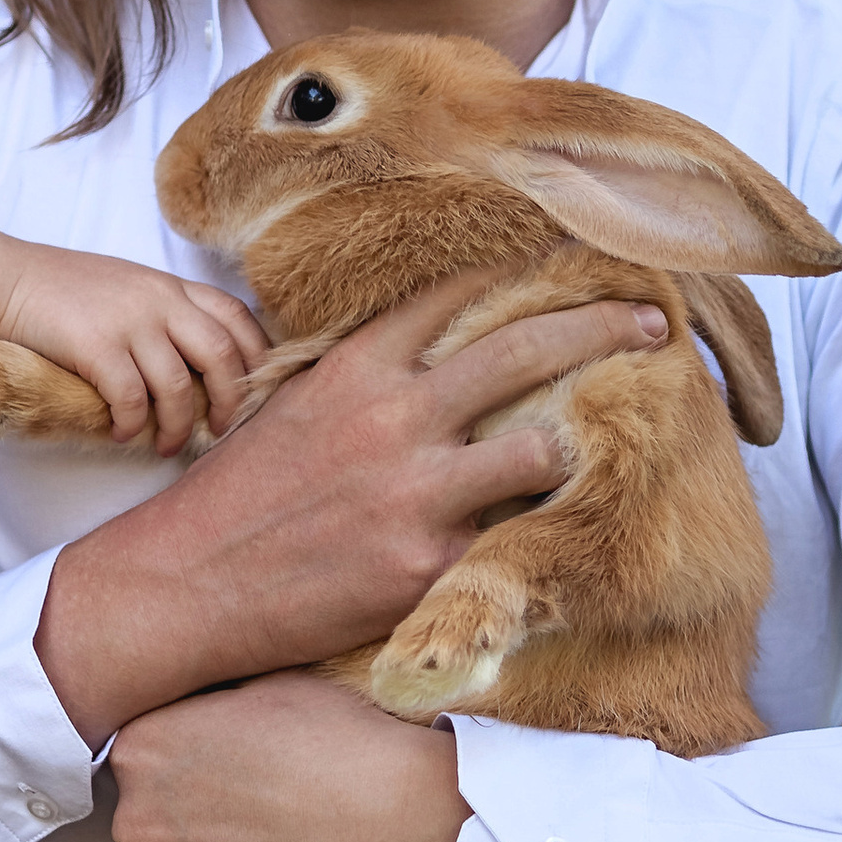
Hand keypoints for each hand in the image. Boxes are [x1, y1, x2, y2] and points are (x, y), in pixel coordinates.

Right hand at [0, 251, 268, 456]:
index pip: (237, 317)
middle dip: (229, 402)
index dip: (256, 357)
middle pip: (220, 355)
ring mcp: (129, 322)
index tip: (254, 391)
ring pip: (178, 386)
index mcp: (171, 285)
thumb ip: (167, 311)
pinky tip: (121, 433)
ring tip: (166, 445)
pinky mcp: (97, 346)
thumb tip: (200, 361)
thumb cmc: (66, 290)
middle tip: (220, 430)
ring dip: (177, 426)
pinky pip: (131, 399)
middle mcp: (159, 299)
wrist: (8, 280)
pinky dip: (131, 424)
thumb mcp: (129, 286)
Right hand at [34, 271, 669, 744]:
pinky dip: (541, 528)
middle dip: (601, 325)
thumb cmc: (239, 495)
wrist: (186, 581)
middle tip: (655, 318)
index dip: (525, 270)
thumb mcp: (291, 405)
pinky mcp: (426, 562)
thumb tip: (426, 354)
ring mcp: (414, 490)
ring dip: (583, 440)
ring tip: (621, 435)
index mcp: (357, 366)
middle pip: (523, 349)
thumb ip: (362, 375)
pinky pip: (511, 535)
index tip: (576, 259)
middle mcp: (393, 415)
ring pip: (539, 445)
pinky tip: (576, 525)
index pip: (458, 294)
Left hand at [110, 673, 468, 841]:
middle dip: (190, 822)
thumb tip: (198, 705)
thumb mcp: (266, 686)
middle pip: (148, 824)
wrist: (404, 823)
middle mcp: (134, 822)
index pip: (142, 762)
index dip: (189, 767)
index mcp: (140, 751)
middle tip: (254, 818)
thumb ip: (209, 701)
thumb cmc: (342, 743)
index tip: (230, 773)